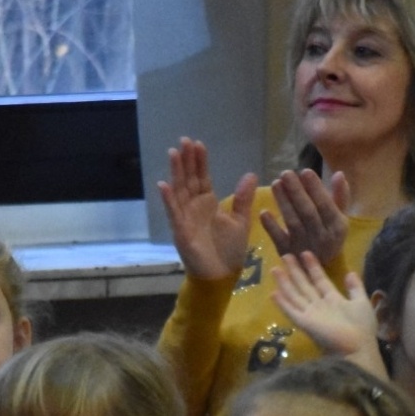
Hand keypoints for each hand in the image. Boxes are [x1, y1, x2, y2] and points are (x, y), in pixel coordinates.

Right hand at [157, 137, 255, 279]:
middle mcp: (194, 207)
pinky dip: (168, 199)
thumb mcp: (240, 220)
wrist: (222, 275)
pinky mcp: (181, 231)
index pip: (202, 177)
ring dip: (175, 173)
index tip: (197, 144)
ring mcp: (185, 218)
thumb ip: (242, 198)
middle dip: (186, 161)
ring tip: (173, 153)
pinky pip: (174, 213)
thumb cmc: (229, 250)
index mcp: (208, 203)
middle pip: (188, 179)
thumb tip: (250, 174)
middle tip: (184, 141)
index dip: (199, 162)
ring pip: (179, 191)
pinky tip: (164, 185)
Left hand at [261, 169, 349, 265]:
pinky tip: (264, 212)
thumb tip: (339, 174)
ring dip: (283, 202)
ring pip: (292, 222)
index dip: (316, 189)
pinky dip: (271, 227)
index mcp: (337, 227)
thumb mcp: (340, 218)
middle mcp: (322, 237)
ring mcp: (304, 246)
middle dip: (296, 192)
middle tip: (285, 173)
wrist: (319, 270)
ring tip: (275, 183)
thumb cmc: (330, 237)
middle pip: (307, 212)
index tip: (305, 171)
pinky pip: (278, 239)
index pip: (326, 205)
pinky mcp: (287, 252)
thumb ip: (340, 197)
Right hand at [271, 251, 376, 357]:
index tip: (306, 253)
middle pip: (304, 285)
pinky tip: (273, 293)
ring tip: (275, 269)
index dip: (313, 267)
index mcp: (333, 300)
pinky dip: (282, 303)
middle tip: (285, 255)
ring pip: (295, 295)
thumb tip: (349, 272)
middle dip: (295, 271)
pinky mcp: (304, 323)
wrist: (358, 347)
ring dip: (285, 282)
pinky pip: (291, 311)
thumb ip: (355, 287)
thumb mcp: (361, 302)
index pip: (320, 280)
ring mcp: (310, 314)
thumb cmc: (362, 327)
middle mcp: (319, 306)